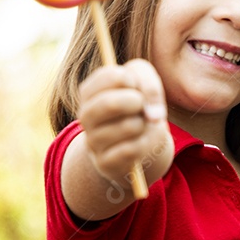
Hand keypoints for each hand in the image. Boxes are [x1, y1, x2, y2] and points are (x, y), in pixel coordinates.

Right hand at [77, 59, 171, 187]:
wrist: (134, 143)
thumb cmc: (137, 107)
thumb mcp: (144, 85)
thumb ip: (150, 86)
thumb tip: (153, 115)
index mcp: (90, 91)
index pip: (112, 76)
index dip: (134, 80)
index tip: (137, 87)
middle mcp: (86, 115)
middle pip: (110, 103)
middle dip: (138, 102)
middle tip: (143, 106)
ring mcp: (93, 141)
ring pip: (128, 127)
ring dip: (146, 124)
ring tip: (143, 125)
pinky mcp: (104, 163)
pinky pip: (132, 150)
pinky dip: (148, 143)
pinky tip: (146, 141)